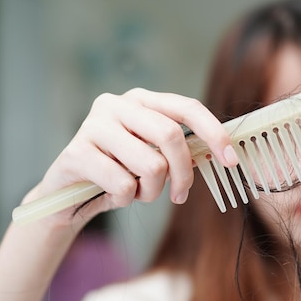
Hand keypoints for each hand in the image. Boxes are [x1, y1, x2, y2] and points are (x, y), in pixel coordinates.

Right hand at [25, 88, 238, 225]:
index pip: (186, 107)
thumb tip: (222, 152)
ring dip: (151, 192)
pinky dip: (126, 200)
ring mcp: (93, 126)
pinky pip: (124, 185)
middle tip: (180, 195)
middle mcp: (115, 104)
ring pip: (151, 165)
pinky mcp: (76, 153)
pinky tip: (112, 195)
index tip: (231, 160)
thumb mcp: (152, 157)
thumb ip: (179, 149)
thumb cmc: (119, 174)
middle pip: (171, 135)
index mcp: (140, 100)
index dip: (214, 132)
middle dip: (183, 173)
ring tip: (136, 192)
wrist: (68, 197)